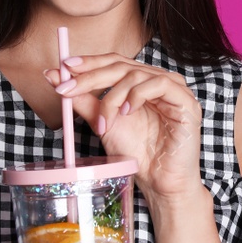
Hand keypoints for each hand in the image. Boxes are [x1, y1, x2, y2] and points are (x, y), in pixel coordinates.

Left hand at [42, 51, 203, 201]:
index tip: (65, 66)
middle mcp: (158, 81)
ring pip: (136, 75)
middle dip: (91, 76)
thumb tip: (55, 77)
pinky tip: (127, 112)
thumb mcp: (103, 122)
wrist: (158, 180)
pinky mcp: (186, 101)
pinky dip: (137, 96)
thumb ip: (83, 100)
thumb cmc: (136, 153)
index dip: (90, 61)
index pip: (114, 62)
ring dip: (113, 97)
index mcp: (141, 82)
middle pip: (122, 65)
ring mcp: (174, 89)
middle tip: (68, 88)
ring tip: (104, 122)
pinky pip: (159, 84)